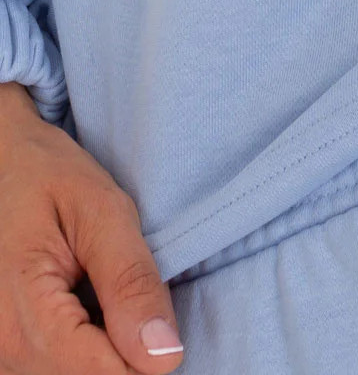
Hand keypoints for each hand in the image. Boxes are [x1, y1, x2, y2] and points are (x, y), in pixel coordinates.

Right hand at [0, 80, 182, 373]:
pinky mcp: (5, 355)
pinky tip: (87, 312)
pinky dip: (84, 348)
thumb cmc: (49, 178)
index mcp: (24, 314)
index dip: (147, 357)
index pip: (102, 374)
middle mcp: (1, 350)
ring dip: (104, 349)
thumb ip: (131, 283)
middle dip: (126, 351)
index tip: (159, 319)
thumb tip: (165, 357)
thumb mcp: (102, 211)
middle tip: (125, 292)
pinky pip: (57, 368)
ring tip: (100, 295)